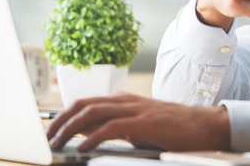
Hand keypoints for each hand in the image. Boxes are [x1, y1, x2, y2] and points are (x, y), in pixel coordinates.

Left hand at [47, 93, 230, 151]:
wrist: (204, 126)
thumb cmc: (174, 130)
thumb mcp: (139, 129)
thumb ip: (115, 129)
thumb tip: (88, 138)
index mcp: (123, 101)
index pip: (86, 103)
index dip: (64, 115)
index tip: (49, 131)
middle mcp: (126, 100)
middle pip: (83, 104)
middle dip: (59, 120)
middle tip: (45, 138)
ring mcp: (135, 109)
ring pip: (92, 112)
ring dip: (69, 128)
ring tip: (55, 144)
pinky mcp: (144, 122)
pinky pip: (111, 127)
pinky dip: (92, 137)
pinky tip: (82, 148)